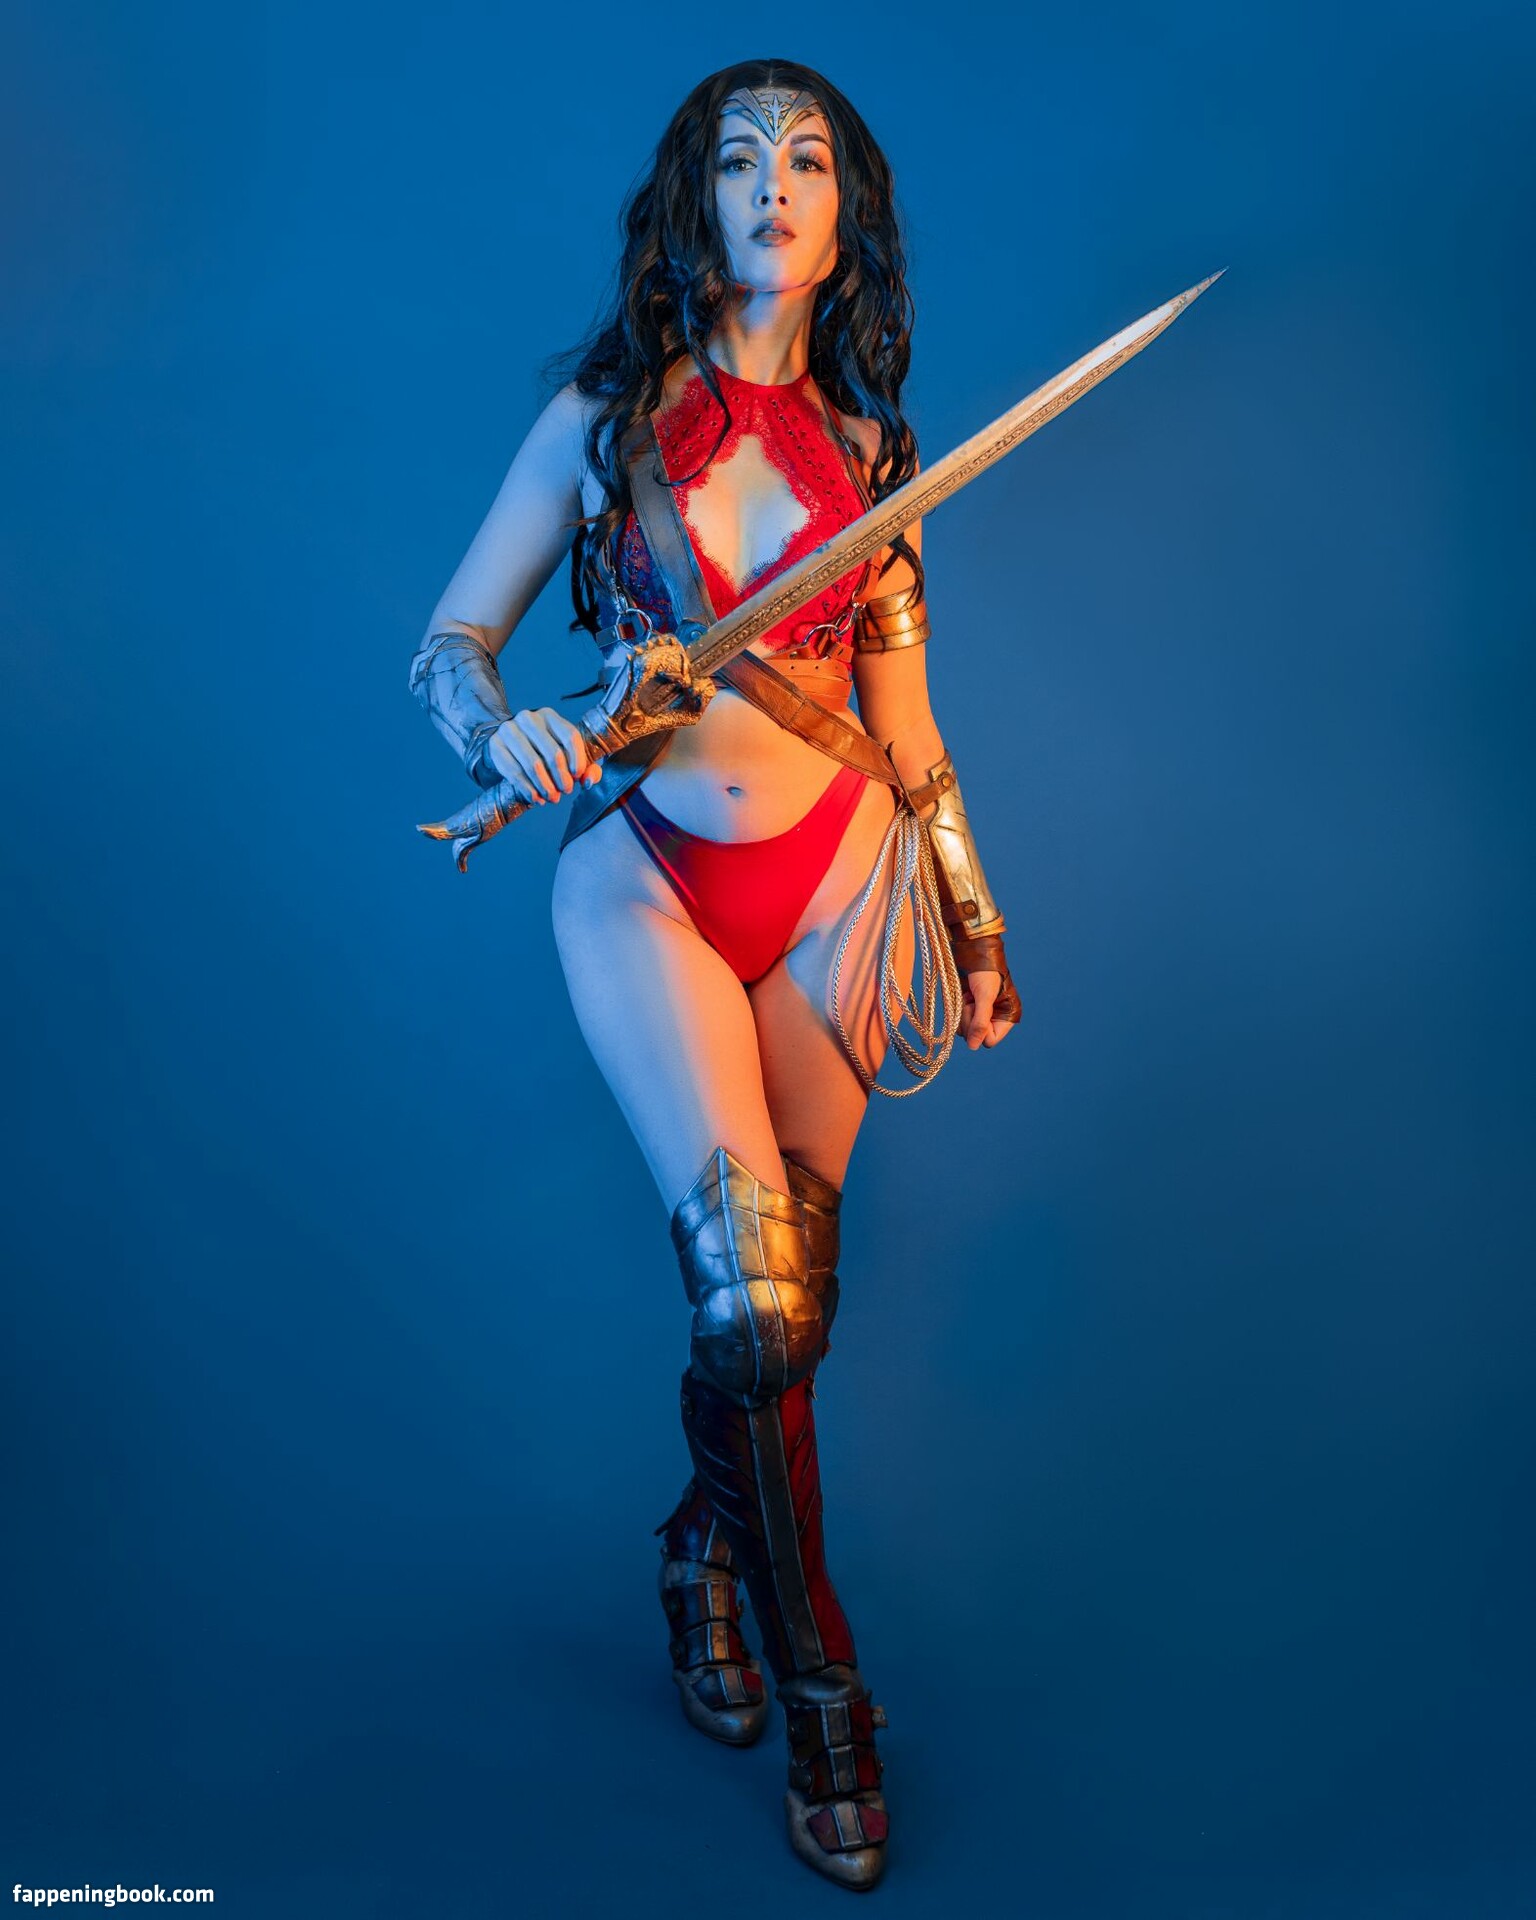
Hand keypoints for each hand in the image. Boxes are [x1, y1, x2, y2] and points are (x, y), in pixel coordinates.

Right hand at [486, 707, 602, 806]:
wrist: (506, 745)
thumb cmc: (542, 750)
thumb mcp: (565, 753)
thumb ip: (586, 767)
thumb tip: (589, 782)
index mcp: (549, 716)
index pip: (570, 736)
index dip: (578, 759)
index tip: (578, 776)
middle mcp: (528, 718)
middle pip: (553, 753)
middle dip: (562, 778)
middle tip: (566, 791)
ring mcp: (510, 730)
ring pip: (534, 765)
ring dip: (546, 787)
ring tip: (552, 798)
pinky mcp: (496, 746)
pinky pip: (514, 772)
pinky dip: (528, 789)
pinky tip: (536, 799)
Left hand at [960, 968, 1017, 1050]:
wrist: (973, 953)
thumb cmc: (985, 971)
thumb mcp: (984, 997)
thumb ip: (980, 1022)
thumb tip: (973, 1047)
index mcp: (1007, 1018)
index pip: (990, 1040)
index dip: (981, 1030)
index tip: (978, 1010)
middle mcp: (995, 1020)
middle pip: (976, 1037)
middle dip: (970, 1019)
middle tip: (972, 1000)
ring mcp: (981, 1016)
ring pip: (965, 1031)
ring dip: (963, 1013)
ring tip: (968, 996)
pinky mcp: (969, 1011)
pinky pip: (958, 1022)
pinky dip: (958, 1010)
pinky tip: (963, 996)